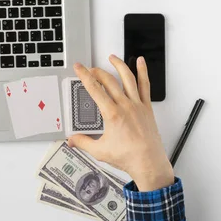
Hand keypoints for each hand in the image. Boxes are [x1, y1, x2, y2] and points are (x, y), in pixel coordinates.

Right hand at [67, 55, 173, 191]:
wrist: (149, 163)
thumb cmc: (128, 157)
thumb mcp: (99, 151)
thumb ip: (83, 142)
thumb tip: (72, 140)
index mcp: (112, 114)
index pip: (95, 89)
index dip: (85, 76)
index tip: (79, 68)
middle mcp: (125, 106)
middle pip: (109, 81)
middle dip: (97, 71)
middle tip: (90, 69)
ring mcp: (137, 105)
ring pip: (127, 78)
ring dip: (119, 65)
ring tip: (112, 57)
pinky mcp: (147, 107)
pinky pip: (145, 85)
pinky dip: (143, 72)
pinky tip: (141, 62)